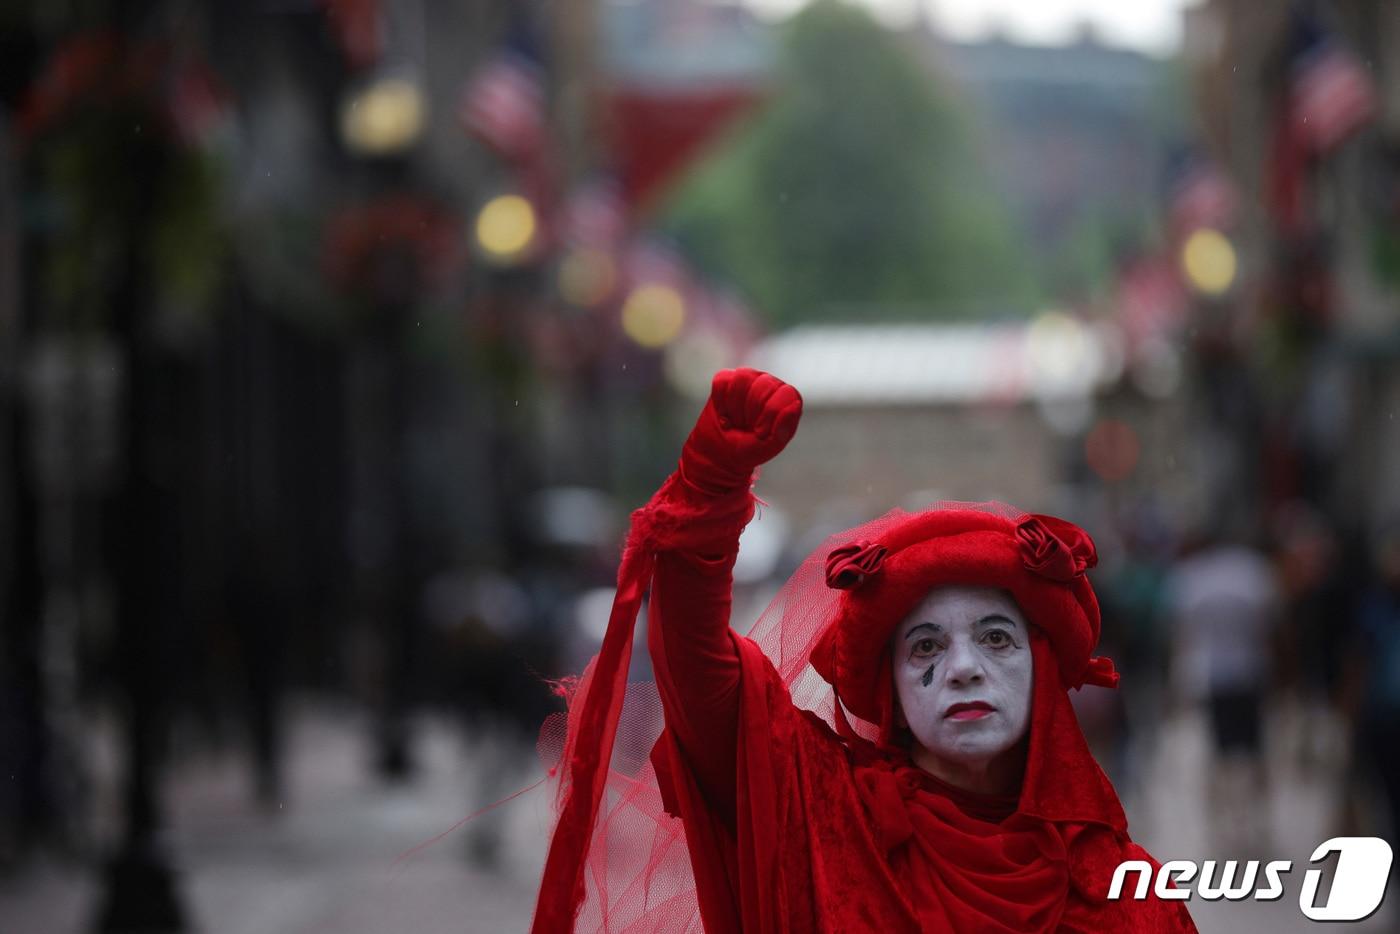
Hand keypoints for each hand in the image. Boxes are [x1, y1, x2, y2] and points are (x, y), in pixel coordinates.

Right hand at [679, 368, 802, 494]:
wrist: (720, 454)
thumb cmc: (749, 449)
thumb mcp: (769, 446)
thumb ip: (783, 427)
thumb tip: (795, 404)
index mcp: (787, 400)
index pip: (785, 392)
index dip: (770, 413)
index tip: (760, 431)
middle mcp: (771, 385)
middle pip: (763, 384)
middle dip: (750, 412)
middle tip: (746, 426)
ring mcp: (749, 379)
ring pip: (742, 379)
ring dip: (734, 406)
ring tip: (736, 419)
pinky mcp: (727, 380)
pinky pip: (722, 381)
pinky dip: (720, 402)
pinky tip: (724, 413)